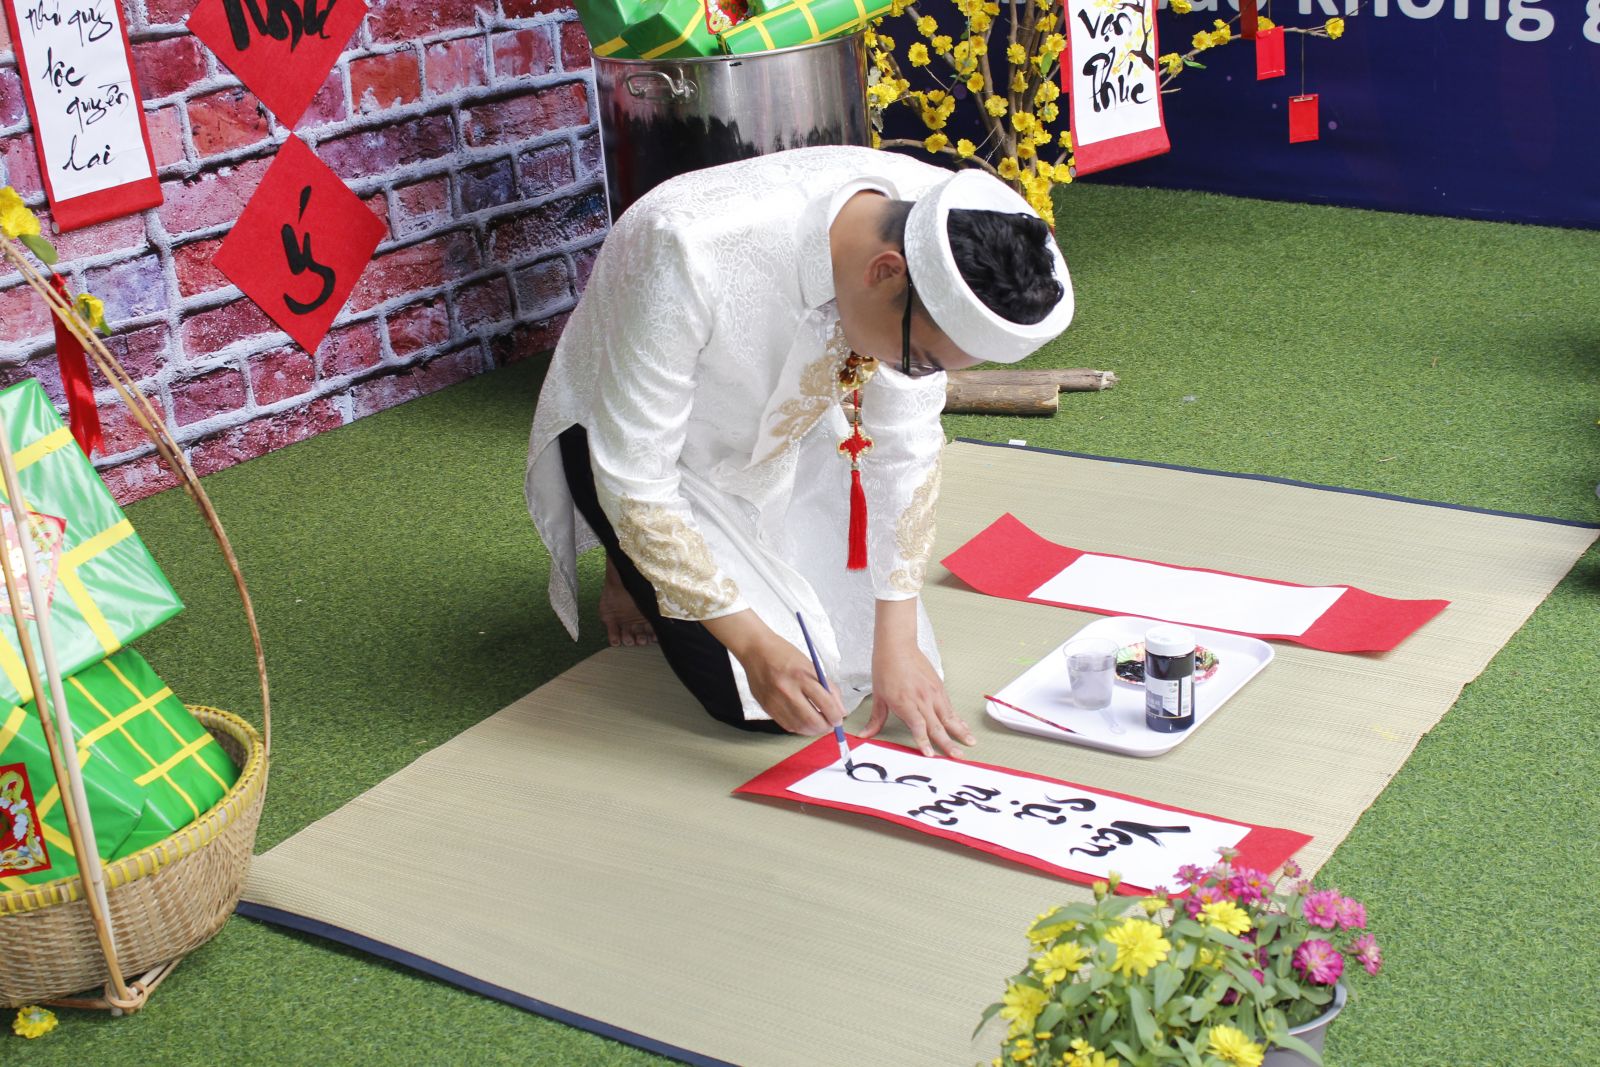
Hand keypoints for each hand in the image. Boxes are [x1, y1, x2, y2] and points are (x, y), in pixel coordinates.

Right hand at [703, 611, 844, 735]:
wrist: (755, 650)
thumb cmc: (785, 654)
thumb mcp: (810, 665)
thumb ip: (826, 687)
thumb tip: (839, 710)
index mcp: (802, 676)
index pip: (825, 703)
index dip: (836, 715)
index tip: (839, 718)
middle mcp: (788, 690)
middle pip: (813, 720)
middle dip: (826, 726)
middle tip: (831, 724)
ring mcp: (775, 701)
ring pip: (800, 726)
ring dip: (813, 730)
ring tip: (819, 725)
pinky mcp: (767, 707)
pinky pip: (787, 726)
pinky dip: (800, 728)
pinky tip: (805, 723)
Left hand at [863, 643, 973, 757]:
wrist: (897, 646)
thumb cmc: (886, 669)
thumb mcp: (878, 696)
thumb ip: (876, 719)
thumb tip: (864, 735)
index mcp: (905, 703)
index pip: (918, 727)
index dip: (924, 741)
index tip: (930, 755)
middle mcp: (921, 699)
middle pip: (937, 726)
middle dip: (948, 743)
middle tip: (959, 756)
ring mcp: (932, 693)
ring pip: (949, 716)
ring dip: (960, 731)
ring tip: (971, 742)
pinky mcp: (939, 687)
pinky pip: (950, 707)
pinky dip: (958, 718)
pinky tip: (964, 727)